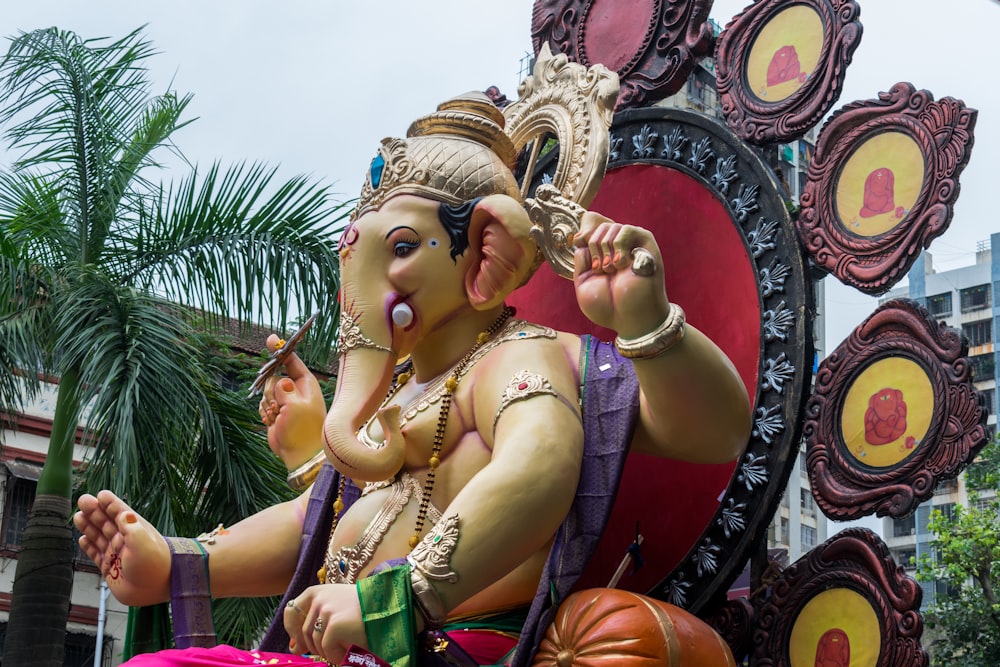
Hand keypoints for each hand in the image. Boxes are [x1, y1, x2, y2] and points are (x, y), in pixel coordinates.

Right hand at [73, 490, 170, 606]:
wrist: (156, 589)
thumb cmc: (154, 564)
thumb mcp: (143, 543)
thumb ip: (131, 528)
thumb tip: (124, 513)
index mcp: (135, 530)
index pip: (120, 513)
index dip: (111, 504)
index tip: (101, 494)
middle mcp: (125, 540)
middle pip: (106, 522)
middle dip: (95, 512)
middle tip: (83, 500)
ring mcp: (116, 553)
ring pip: (99, 536)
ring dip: (89, 526)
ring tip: (78, 516)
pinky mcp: (110, 567)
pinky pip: (96, 554)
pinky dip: (89, 546)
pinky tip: (82, 538)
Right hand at [259, 334, 327, 468]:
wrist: (299, 454)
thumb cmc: (304, 430)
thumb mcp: (296, 407)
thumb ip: (285, 389)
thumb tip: (279, 380)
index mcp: (306, 384)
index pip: (292, 361)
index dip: (281, 350)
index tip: (271, 339)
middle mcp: (295, 389)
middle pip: (273, 377)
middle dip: (271, 392)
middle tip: (279, 406)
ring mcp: (285, 400)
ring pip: (265, 392)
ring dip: (268, 405)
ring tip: (279, 417)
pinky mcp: (275, 411)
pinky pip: (262, 404)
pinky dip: (264, 413)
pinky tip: (273, 422)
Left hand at [283, 583, 366, 662]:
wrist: (388, 607)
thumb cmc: (362, 609)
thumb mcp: (335, 608)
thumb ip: (313, 622)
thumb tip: (293, 648)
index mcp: (316, 591)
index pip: (291, 610)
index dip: (292, 630)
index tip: (299, 643)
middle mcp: (319, 598)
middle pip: (304, 633)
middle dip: (315, 646)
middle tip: (333, 647)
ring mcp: (326, 611)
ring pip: (315, 644)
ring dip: (329, 651)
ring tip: (346, 644)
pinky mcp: (335, 625)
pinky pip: (327, 650)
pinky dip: (337, 654)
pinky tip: (350, 648)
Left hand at [573, 212, 669, 337]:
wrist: (628, 317)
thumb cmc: (607, 305)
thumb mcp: (583, 282)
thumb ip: (581, 259)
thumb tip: (582, 237)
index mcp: (602, 253)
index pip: (591, 226)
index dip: (583, 233)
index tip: (579, 242)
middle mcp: (617, 246)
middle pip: (597, 227)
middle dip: (593, 248)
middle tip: (601, 270)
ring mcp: (631, 243)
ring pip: (608, 228)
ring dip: (605, 251)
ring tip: (612, 270)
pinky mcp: (645, 243)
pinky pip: (625, 229)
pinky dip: (618, 246)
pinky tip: (621, 264)